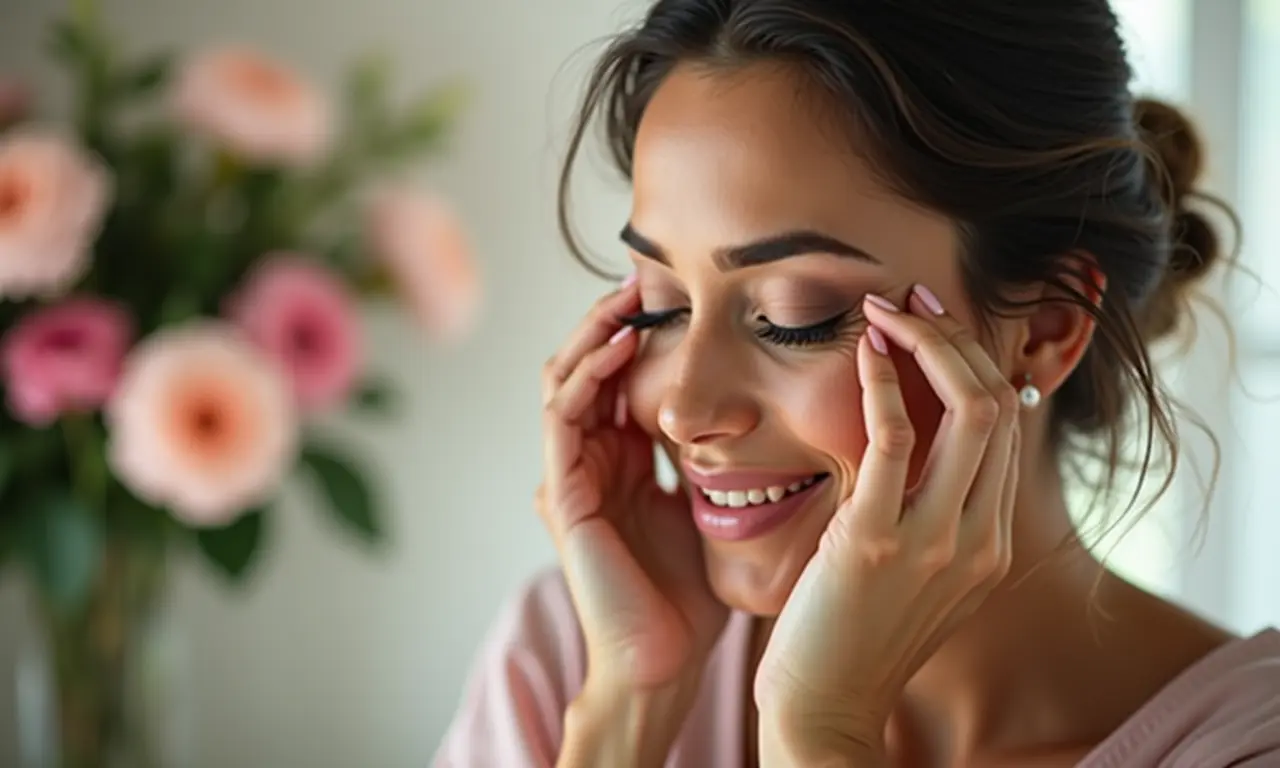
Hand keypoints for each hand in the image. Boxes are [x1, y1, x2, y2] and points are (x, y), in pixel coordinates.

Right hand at [537, 279, 728, 695]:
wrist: (664, 663)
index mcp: (626, 463)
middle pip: (586, 368)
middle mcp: (593, 462)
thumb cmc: (692, 598)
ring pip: (564, 379)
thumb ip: (718, 462)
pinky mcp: (563, 494)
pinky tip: (619, 343)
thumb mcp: (711, 509)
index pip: (621, 378)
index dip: (641, 333)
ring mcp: (573, 475)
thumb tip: (768, 414)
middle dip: (611, 319)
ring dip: (592, 333)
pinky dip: (586, 375)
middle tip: (644, 275)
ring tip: (627, 294)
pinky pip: (563, 417)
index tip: (678, 291)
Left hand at [755, 287, 1020, 757]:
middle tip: (911, 300)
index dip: (975, 361)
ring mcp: (937, 542)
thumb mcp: (915, 569)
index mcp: (993, 542)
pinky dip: (884, 383)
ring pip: (970, 411)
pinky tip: (863, 352)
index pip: (1008, 426)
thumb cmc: (855, 632)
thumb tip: (916, 437)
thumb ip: (929, 508)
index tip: (935, 321)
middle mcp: (982, 539)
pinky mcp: (878, 542)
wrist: (824, 706)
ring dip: (927, 343)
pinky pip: (895, 439)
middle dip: (958, 338)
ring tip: (885, 309)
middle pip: (1001, 406)